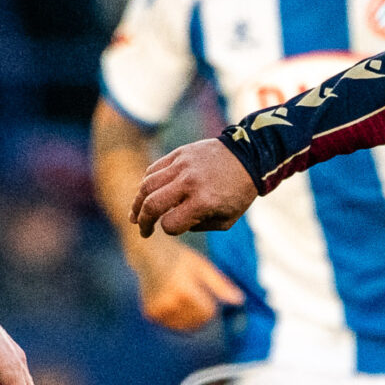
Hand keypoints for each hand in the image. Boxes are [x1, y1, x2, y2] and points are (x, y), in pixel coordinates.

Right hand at [130, 239, 243, 331]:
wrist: (148, 254)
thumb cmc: (179, 258)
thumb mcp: (202, 266)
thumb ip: (220, 285)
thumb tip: (240, 301)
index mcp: (183, 289)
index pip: (207, 312)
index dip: (211, 306)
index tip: (205, 295)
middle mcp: (168, 301)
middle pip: (197, 322)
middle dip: (202, 314)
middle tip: (194, 295)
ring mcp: (157, 309)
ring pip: (185, 327)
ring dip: (190, 318)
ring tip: (183, 298)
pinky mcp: (151, 314)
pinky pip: (173, 326)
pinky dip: (177, 319)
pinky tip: (172, 302)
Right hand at [133, 139, 257, 235]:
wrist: (248, 156)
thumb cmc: (238, 193)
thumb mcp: (226, 220)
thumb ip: (198, 227)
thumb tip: (172, 223)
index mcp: (203, 201)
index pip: (170, 224)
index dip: (169, 230)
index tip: (175, 228)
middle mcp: (189, 183)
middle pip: (152, 205)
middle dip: (143, 222)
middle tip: (143, 230)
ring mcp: (182, 165)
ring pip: (147, 185)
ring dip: (137, 203)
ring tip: (135, 215)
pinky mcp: (179, 154)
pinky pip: (154, 169)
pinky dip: (147, 184)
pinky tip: (147, 194)